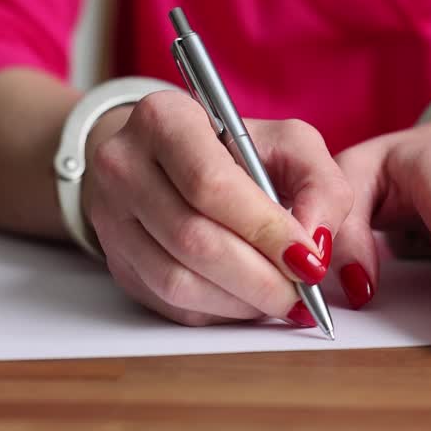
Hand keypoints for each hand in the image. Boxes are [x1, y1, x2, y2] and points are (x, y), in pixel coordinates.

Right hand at [82, 91, 352, 326]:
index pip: (210, 185)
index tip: (308, 259)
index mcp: (164, 119)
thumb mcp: (289, 144)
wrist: (167, 159)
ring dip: (240, 301)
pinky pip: (169, 303)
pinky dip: (219, 310)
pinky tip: (249, 300)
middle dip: (260, 276)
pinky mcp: (118, 261)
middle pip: (193, 239)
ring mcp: (110, 217)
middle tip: (303, 293)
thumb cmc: (236, 149)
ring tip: (282, 300)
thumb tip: (315, 248)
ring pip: (178, 281)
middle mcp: (124, 165)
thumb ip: (320, 185)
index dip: (264, 229)